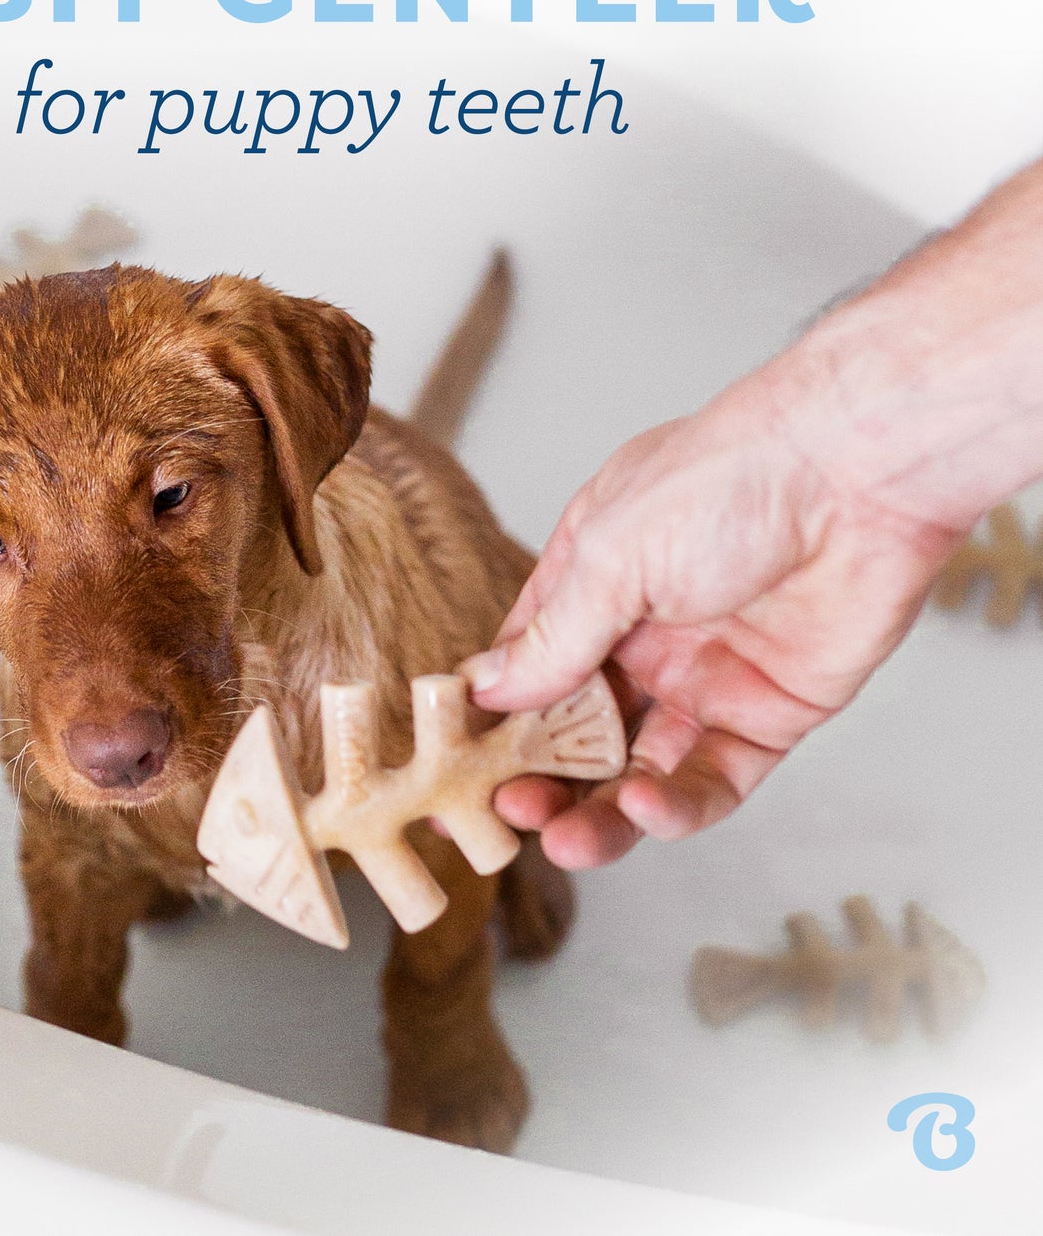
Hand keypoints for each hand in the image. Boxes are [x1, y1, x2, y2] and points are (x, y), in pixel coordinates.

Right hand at [460, 362, 965, 869]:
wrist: (857, 476)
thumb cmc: (725, 481)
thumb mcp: (610, 558)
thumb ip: (553, 636)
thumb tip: (485, 690)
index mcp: (592, 582)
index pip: (527, 664)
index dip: (493, 719)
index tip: (457, 769)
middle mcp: (643, 635)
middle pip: (578, 731)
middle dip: (542, 778)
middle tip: (511, 814)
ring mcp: (704, 677)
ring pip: (638, 768)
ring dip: (600, 810)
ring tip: (566, 839)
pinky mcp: (767, 715)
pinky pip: (713, 778)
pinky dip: (675, 804)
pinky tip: (643, 805)